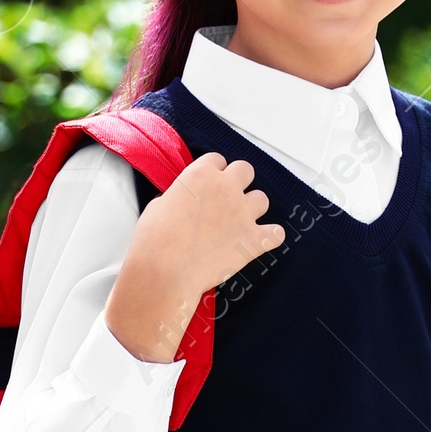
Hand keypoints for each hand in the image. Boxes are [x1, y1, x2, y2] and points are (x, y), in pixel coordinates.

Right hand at [106, 154, 284, 362]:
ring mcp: (243, 213)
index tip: (208, 187)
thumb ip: (179, 196)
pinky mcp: (253, 240)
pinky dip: (271, 237)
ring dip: (253, 209)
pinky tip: (261, 241)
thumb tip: (182, 201)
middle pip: (246, 170)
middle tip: (227, 201)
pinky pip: (276, 233)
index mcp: (201, 174)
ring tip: (240, 224)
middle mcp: (226, 187)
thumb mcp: (158, 205)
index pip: (218, 160)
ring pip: (262, 199)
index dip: (214, 174)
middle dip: (239, 183)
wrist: (164, 271)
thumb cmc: (154, 240)